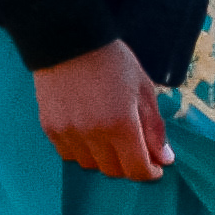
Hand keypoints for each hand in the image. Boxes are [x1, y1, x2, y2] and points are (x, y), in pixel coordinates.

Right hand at [33, 40, 169, 181]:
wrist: (69, 41)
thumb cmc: (114, 62)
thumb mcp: (144, 90)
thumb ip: (154, 128)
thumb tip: (164, 159)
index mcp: (121, 125)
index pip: (136, 169)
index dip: (150, 173)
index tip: (156, 167)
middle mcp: (93, 134)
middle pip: (113, 171)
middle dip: (129, 165)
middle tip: (136, 150)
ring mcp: (68, 133)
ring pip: (90, 165)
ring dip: (105, 159)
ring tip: (111, 139)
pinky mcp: (50, 128)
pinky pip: (69, 154)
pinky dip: (83, 151)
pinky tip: (90, 135)